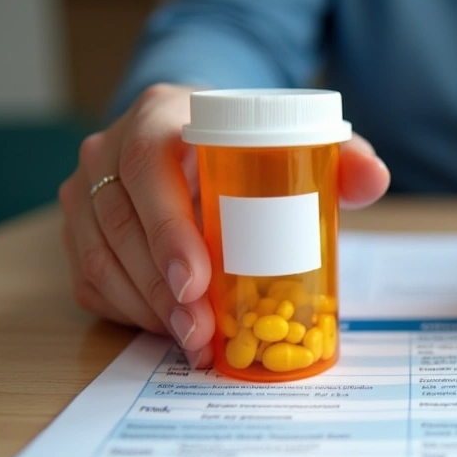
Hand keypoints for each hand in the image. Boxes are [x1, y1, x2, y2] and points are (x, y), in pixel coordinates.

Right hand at [59, 83, 389, 358]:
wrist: (198, 135)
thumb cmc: (249, 146)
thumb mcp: (297, 140)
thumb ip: (341, 156)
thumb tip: (375, 178)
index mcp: (159, 115)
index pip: (148, 164)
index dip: (168, 226)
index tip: (197, 280)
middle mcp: (108, 150)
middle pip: (121, 224)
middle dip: (162, 289)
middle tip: (203, 332)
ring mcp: (86, 193)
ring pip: (101, 259)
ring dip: (148, 310)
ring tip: (195, 342)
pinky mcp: (81, 231)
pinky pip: (93, 281)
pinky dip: (131, 313)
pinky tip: (171, 329)